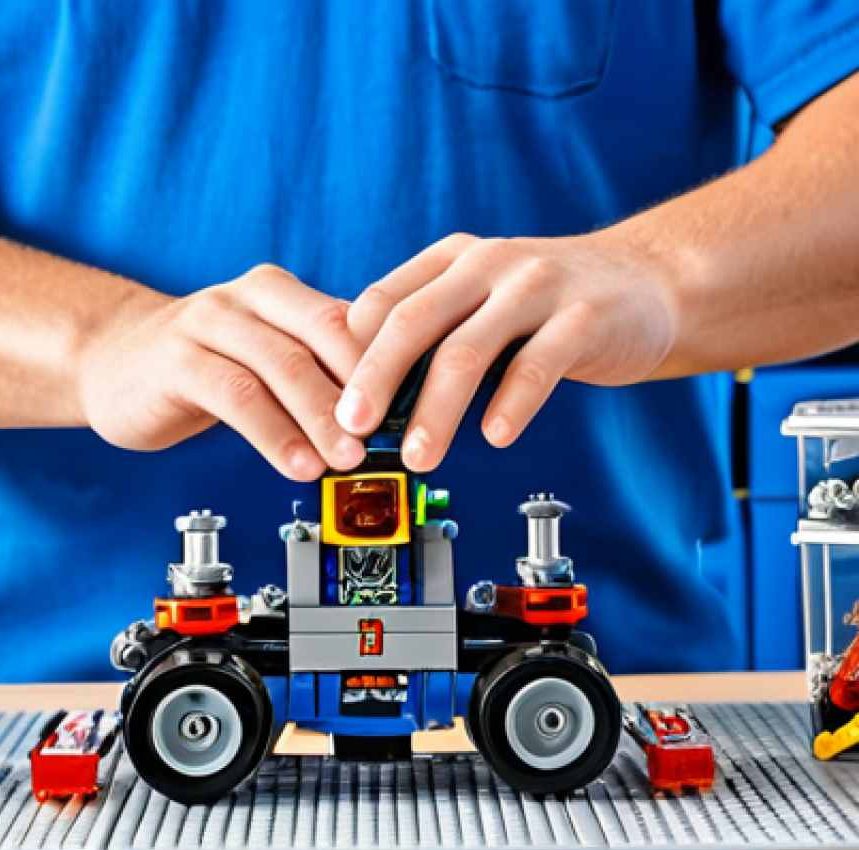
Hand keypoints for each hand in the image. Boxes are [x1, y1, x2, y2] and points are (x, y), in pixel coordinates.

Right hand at [79, 264, 368, 479]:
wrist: (110, 358)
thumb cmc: (201, 365)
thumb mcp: (263, 358)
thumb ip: (314, 372)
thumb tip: (389, 413)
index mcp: (279, 292)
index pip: (349, 320)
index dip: (387, 367)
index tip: (413, 413)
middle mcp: (247, 296)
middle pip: (322, 337)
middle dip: (361, 393)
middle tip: (387, 441)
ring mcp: (208, 322)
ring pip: (281, 366)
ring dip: (320, 418)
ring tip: (346, 459)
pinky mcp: (176, 361)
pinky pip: (236, 396)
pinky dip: (273, 434)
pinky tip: (297, 464)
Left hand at [335, 231, 678, 470]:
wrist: (647, 282)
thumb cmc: (550, 304)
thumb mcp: (482, 300)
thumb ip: (433, 333)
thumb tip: (368, 396)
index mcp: (451, 260)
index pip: (381, 303)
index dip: (350, 358)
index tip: (334, 408)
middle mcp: (487, 265)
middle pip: (411, 324)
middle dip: (374, 382)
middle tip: (352, 430)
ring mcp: (535, 288)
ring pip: (468, 351)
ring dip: (435, 411)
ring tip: (419, 457)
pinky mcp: (583, 318)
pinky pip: (537, 366)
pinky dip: (510, 405)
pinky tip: (494, 437)